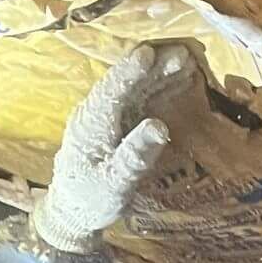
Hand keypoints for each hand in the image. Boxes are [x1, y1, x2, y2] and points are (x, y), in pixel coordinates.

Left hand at [32, 42, 199, 253]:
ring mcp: (108, 116)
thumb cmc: (92, 199)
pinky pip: (139, 99)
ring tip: (187, 61)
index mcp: (91, 125)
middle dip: (155, 67)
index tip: (150, 53)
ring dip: (160, 74)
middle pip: (127, 83)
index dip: (131, 71)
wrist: (74, 210)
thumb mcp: (115, 185)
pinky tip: (178, 81)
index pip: (112, 91)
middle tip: (184, 54)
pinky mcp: (117, 122)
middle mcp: (97, 113)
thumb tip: (159, 126)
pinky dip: (159, 88)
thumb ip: (135, 156)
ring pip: (135, 88)